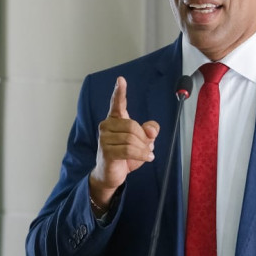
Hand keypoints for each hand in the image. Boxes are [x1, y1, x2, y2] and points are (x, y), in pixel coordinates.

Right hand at [89, 76, 158, 207]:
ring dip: (144, 148)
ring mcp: (104, 138)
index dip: (119, 91)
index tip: (121, 79)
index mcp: (115, 120)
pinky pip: (128, 149)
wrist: (110, 175)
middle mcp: (106, 126)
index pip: (117, 103)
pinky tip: (147, 158)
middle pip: (132, 125)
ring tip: (147, 154)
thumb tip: (151, 130)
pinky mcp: (106, 151)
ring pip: (131, 138)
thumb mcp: (142, 142)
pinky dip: (141, 154)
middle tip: (148, 147)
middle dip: (144, 138)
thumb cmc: (124, 156)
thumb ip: (149, 131)